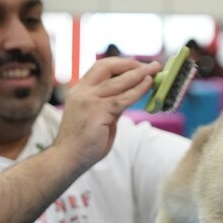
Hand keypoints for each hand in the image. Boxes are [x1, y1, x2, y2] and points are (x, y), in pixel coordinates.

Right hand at [52, 57, 159, 174]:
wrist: (67, 158)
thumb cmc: (82, 142)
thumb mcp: (98, 117)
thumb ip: (110, 105)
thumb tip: (129, 95)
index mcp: (79, 90)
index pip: (100, 68)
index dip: (120, 63)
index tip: (137, 64)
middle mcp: (82, 91)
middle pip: (108, 67)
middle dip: (131, 64)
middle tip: (151, 65)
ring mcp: (89, 100)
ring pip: (118, 81)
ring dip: (139, 74)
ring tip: (155, 70)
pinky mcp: (98, 111)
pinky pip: (122, 98)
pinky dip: (138, 90)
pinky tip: (148, 85)